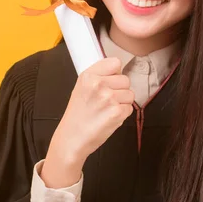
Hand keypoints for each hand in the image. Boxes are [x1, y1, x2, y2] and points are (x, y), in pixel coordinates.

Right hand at [41, 57, 133, 187]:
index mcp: (88, 75)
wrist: (71, 139)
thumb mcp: (81, 88)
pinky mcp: (117, 112)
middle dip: (120, 90)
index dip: (115, 73)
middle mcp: (98, 84)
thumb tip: (117, 69)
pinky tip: (109, 118)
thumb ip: (98, 76)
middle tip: (106, 100)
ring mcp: (108, 98)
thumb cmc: (77, 115)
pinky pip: (130, 108)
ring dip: (122, 103)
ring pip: (130, 94)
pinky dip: (122, 114)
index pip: (115, 62)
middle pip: (126, 79)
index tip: (110, 80)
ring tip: (107, 110)